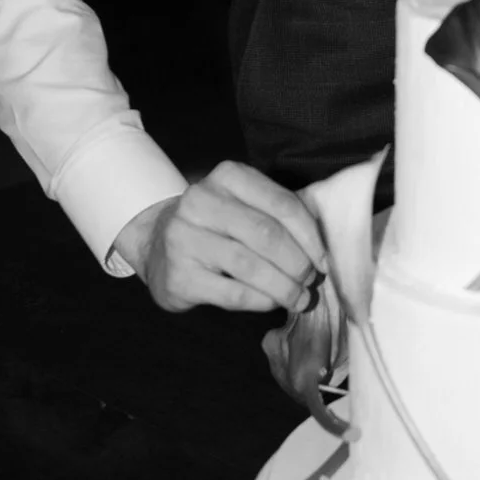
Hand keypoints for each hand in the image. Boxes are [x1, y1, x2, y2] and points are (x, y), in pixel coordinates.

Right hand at [113, 162, 324, 314]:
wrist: (155, 243)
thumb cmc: (217, 225)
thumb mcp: (244, 204)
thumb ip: (279, 217)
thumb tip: (321, 254)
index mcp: (228, 176)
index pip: (282, 204)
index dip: (310, 237)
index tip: (324, 260)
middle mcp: (201, 201)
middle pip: (267, 235)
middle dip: (298, 264)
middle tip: (311, 281)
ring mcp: (184, 238)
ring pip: (251, 266)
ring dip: (284, 287)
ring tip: (299, 298)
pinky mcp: (179, 275)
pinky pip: (233, 292)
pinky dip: (261, 300)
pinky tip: (272, 302)